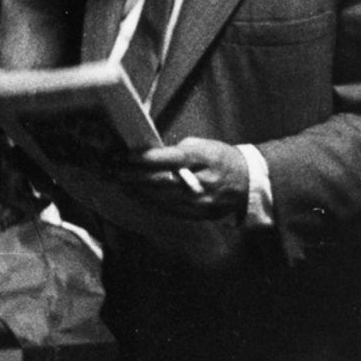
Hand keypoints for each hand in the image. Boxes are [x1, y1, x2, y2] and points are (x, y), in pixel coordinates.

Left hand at [116, 137, 249, 219]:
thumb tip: (151, 155)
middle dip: (134, 176)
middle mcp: (202, 183)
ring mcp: (200, 202)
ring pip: (162, 198)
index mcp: (205, 159)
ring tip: (118, 182)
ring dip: (137, 190)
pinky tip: (136, 194)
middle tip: (113, 170)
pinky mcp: (197, 214)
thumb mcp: (204, 145)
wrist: (247, 182)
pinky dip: (149, 201)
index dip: (146, 159)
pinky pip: (168, 208)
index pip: (171, 159)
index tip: (125, 156)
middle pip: (163, 181)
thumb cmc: (221, 158)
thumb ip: (178, 151)